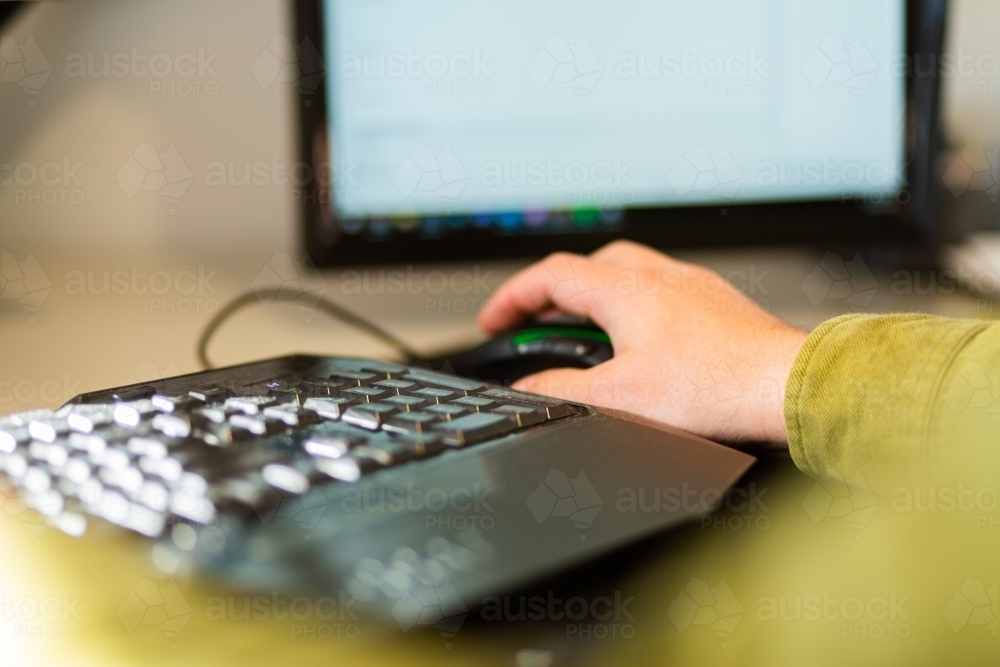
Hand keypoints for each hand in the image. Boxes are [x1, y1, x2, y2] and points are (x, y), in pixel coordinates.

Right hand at [477, 241, 807, 444]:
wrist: (788, 386)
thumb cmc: (717, 387)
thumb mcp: (620, 398)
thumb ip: (563, 390)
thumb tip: (530, 388)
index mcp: (627, 291)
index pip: (551, 276)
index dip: (513, 297)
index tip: (495, 321)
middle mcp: (660, 277)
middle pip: (588, 265)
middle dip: (552, 291)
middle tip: (534, 322)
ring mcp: (692, 287)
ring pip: (627, 273)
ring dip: (595, 295)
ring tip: (582, 331)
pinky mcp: (718, 305)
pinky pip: (663, 291)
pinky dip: (634, 307)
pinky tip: (642, 341)